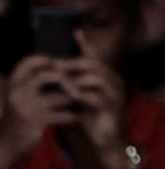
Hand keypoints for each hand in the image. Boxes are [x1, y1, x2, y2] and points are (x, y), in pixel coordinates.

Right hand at [0, 54, 77, 161]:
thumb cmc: (18, 118)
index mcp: (12, 82)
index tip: (61, 68)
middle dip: (68, 81)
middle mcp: (16, 90)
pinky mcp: (34, 120)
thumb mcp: (19, 96)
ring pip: (60, 97)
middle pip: (49, 75)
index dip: (48, 61)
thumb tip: (60, 67)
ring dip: (74, 101)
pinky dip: (73, 116)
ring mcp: (25, 105)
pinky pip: (63, 114)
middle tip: (77, 90)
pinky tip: (76, 118)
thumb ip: (32, 83)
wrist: (6, 144)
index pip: (31, 61)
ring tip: (83, 103)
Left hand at [60, 31, 129, 168]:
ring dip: (76, 79)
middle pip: (94, 63)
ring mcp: (116, 94)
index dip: (86, 44)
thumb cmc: (89, 115)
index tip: (75, 30)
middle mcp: (115, 81)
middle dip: (72, 63)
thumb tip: (51, 66)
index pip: (95, 56)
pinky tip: (69, 96)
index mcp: (107, 76)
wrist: (104, 139)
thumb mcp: (78, 94)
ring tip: (59, 81)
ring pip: (96, 77)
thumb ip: (70, 81)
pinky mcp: (113, 108)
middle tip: (54, 65)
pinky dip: (81, 95)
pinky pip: (97, 97)